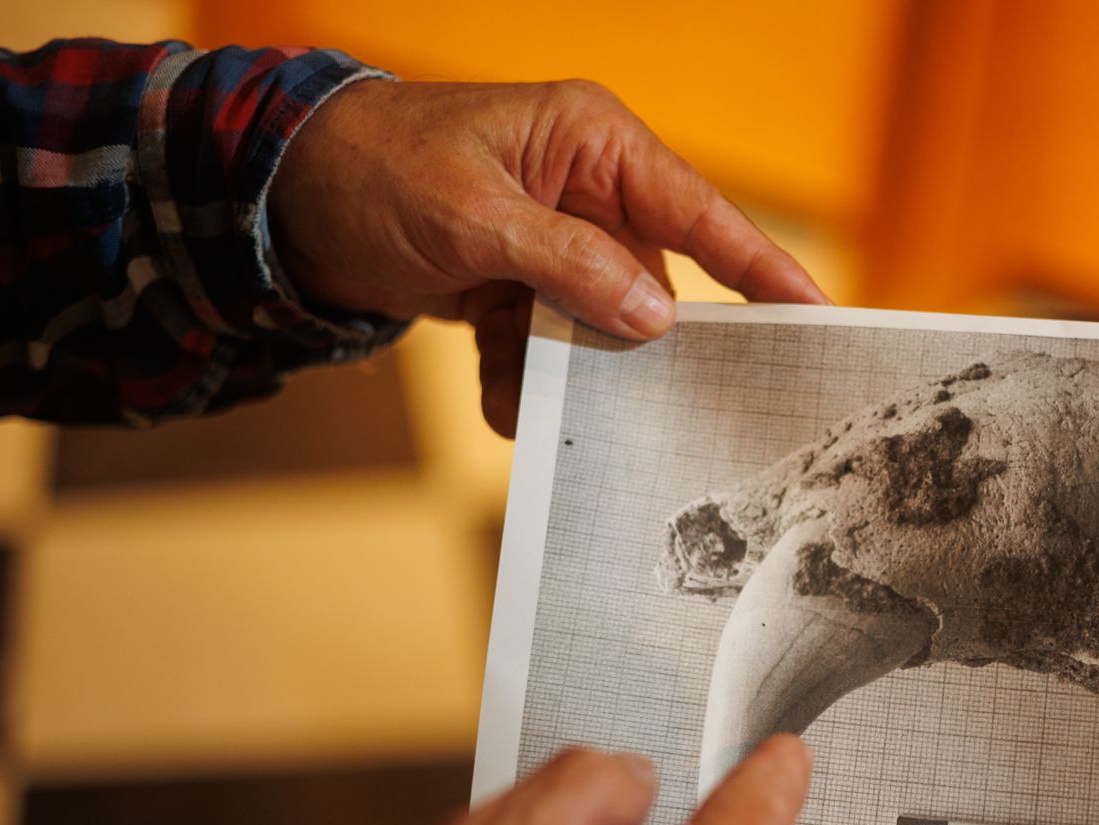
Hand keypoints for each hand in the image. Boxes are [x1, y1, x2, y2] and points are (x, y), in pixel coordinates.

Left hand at [269, 79, 828, 436]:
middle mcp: (586, 191)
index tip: (817, 315)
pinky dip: (523, 379)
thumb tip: (655, 317)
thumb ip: (567, 265)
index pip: (698, 210)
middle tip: (660, 406)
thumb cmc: (374, 170)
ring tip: (530, 403)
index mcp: (592, 144)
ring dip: (564, 373)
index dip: (762, 265)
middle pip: (651, 285)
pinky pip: (545, 345)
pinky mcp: (519, 284)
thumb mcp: (471, 218)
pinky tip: (501, 402)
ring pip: (596, 328)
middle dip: (636, 346)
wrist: (281, 199)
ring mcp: (554, 242)